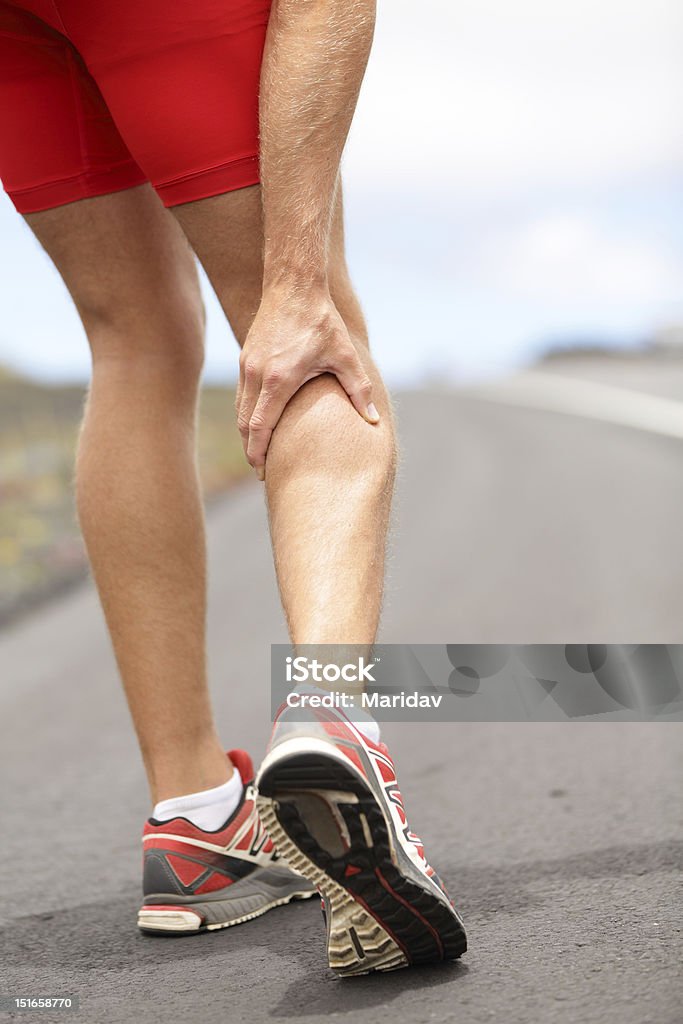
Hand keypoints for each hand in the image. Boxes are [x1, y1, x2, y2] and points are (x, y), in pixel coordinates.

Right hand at [236, 286, 378, 479]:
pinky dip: (247, 414)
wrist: (294, 284)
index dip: (259, 453)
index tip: (264, 472)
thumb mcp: (345, 356)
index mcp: (279, 379)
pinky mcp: (246, 357)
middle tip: (262, 470)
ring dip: (248, 433)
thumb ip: (359, 390)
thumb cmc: (322, 321)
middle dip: (252, 450)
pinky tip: (258, 423)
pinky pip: (242, 395)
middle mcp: (257, 375)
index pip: (260, 427)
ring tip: (259, 452)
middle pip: (245, 424)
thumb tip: (374, 421)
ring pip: (241, 410)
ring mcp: (247, 366)